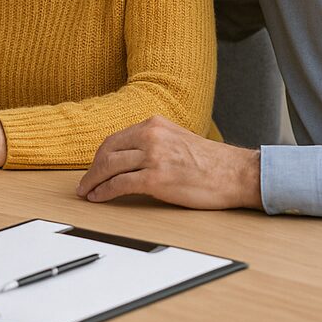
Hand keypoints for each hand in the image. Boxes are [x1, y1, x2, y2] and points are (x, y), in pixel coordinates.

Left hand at [76, 116, 261, 209]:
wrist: (236, 173)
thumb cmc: (211, 162)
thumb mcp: (177, 139)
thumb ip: (154, 142)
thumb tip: (129, 158)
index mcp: (154, 124)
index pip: (115, 139)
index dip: (100, 157)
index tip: (93, 168)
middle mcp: (151, 136)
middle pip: (107, 152)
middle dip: (92, 170)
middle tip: (84, 183)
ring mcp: (153, 157)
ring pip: (110, 167)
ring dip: (93, 181)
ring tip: (87, 192)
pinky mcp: (156, 178)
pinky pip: (120, 184)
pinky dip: (104, 191)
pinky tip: (99, 197)